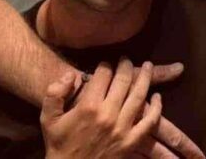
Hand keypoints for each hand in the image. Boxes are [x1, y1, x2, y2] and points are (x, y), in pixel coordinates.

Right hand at [42, 60, 203, 158]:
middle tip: (127, 59)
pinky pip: (150, 120)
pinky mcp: (132, 141)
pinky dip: (157, 106)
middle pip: (123, 81)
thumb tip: (70, 74)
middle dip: (126, 66)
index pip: (103, 75)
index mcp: (88, 107)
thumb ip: (54, 94)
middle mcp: (108, 114)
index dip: (105, 65)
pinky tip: (157, 96)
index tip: (106, 63)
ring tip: (148, 66)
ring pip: (139, 96)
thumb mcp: (48, 119)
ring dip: (146, 78)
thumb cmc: (60, 145)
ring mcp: (122, 128)